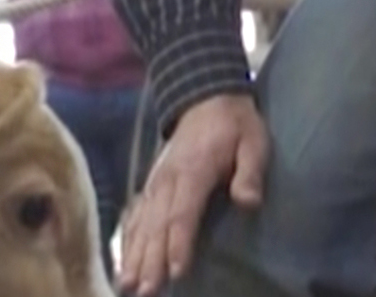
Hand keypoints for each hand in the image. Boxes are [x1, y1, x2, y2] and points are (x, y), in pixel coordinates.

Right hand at [120, 93, 267, 295]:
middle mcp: (167, 180)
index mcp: (193, 171)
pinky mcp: (151, 186)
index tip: (175, 272)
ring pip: (141, 224)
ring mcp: (155, 183)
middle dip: (150, 260)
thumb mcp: (253, 141)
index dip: (178, 243)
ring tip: (126, 284)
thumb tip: (248, 202)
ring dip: (133, 255)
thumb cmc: (234, 125)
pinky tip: (122, 261)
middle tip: (145, 291)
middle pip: (157, 225)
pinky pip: (135, 215)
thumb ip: (250, 172)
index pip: (183, 212)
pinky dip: (127, 239)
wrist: (206, 97)